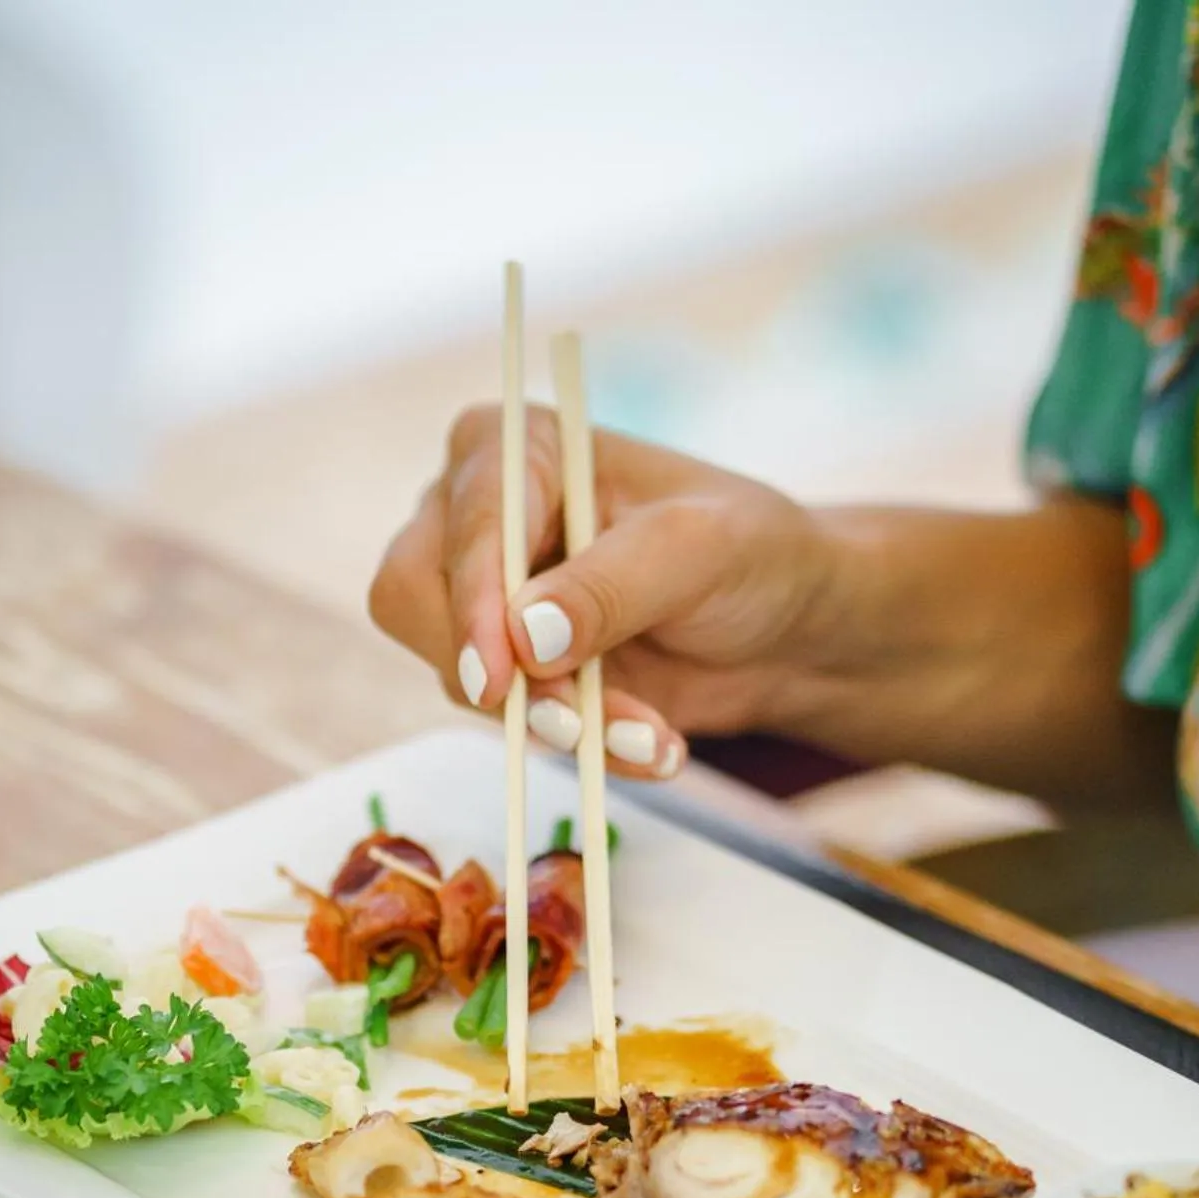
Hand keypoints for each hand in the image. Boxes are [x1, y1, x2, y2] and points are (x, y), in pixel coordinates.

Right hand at [368, 406, 838, 778]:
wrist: (785, 629)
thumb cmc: (750, 554)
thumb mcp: (698, 552)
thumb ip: (613, 583)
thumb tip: (525, 635)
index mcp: (515, 449)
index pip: (458, 524)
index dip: (468, 603)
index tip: (498, 676)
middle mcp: (479, 517)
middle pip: (413, 601)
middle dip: (499, 675)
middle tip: (575, 725)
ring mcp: (487, 598)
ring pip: (460, 675)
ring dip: (558, 721)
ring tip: (651, 737)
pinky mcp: (512, 669)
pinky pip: (507, 720)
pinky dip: (579, 746)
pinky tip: (651, 746)